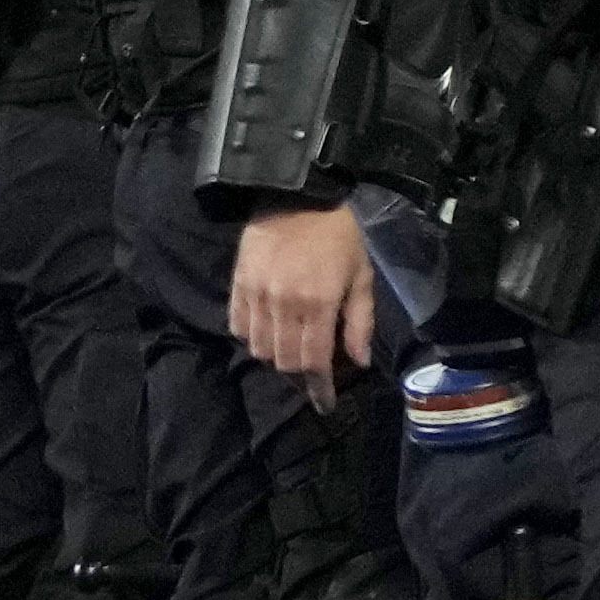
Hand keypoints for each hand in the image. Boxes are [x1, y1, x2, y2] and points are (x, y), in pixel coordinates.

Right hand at [227, 200, 383, 380]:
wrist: (297, 195)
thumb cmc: (339, 235)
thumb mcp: (362, 275)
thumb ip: (359, 321)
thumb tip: (358, 362)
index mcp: (318, 304)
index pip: (314, 361)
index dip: (319, 387)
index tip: (324, 404)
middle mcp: (283, 306)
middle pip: (284, 361)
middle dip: (300, 374)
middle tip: (313, 371)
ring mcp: (256, 297)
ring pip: (259, 349)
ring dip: (276, 357)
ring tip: (293, 348)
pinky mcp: (238, 286)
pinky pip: (237, 327)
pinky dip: (252, 337)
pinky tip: (268, 331)